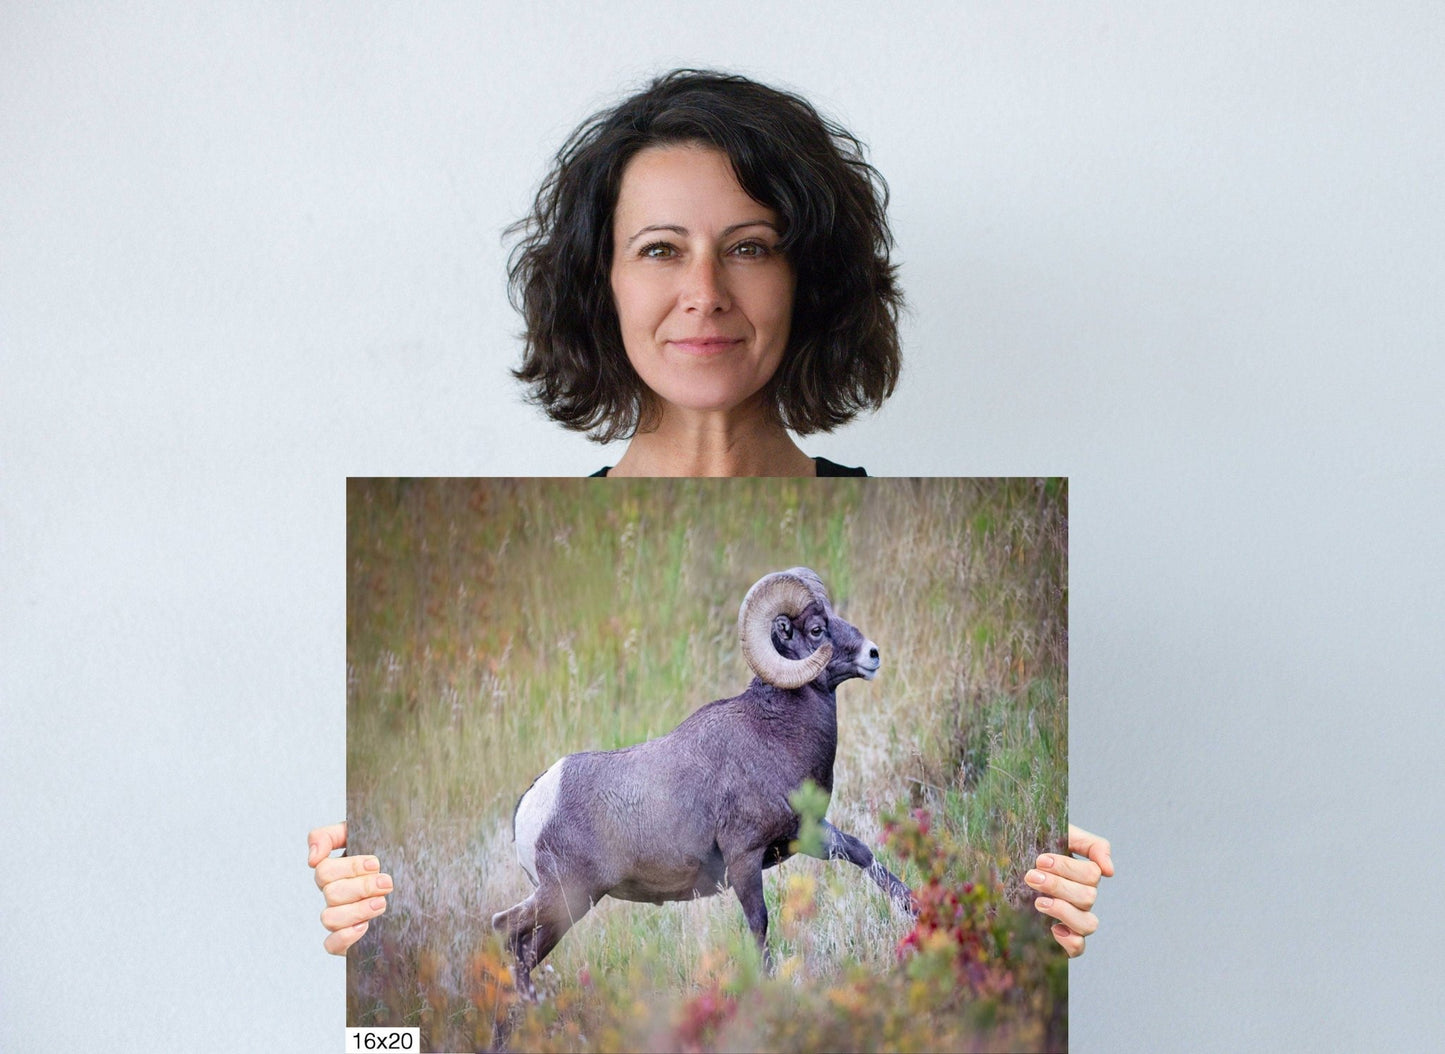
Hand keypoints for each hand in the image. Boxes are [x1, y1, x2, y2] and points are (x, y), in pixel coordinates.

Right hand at [309, 822, 391, 954]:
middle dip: (362, 887)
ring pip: (329, 918)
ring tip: (382, 903)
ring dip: (357, 910)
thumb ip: (331, 836)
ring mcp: (339, 918)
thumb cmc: (388, 856)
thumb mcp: (364, 835)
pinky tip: (365, 926)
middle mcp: (334, 895)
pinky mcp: (346, 940)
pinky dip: (345, 936)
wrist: (415, 885)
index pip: (324, 870)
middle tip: (387, 883)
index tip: (375, 864)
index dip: (349, 867)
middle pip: (331, 893)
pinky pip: (331, 945)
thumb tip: (312, 858)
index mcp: (335, 872)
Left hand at [1027, 824, 1112, 957]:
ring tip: (1038, 902)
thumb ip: (1091, 845)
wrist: (1002, 862)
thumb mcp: (1060, 834)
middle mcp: (1082, 897)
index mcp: (1083, 874)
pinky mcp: (1062, 938)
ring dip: (1063, 911)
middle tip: (1030, 876)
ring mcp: (1074, 919)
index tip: (1040, 860)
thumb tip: (1110, 871)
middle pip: (1087, 896)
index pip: (1092, 873)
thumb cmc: (1032, 846)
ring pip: (1088, 923)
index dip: (1068, 868)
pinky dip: (1070, 940)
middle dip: (1058, 885)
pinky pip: (1078, 948)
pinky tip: (1052, 929)